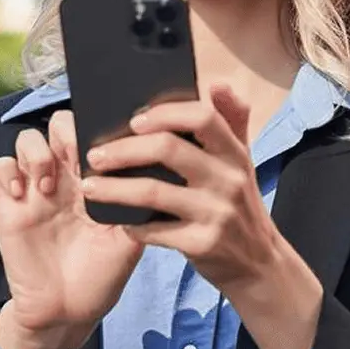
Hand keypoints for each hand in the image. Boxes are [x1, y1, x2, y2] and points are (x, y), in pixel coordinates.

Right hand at [0, 110, 144, 348]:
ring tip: (49, 187)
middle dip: (67, 132)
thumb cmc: (102, 273)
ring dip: (37, 153)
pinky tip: (23, 194)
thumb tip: (153, 168)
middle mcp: (66, 177)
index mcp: (97, 178)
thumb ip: (138, 203)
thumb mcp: (130, 237)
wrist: (70, 311)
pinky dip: (7, 171)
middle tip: (78, 161)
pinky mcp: (8, 205)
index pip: (95, 131)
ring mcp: (35, 189)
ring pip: (27, 139)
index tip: (110, 146)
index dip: (99, 128)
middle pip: (60, 124)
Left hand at [81, 86, 279, 292]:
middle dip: (124, 149)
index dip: (166, 113)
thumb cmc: (241, 205)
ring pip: (153, 191)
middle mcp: (228, 179)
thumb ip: (231, 122)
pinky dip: (132, 224)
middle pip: (168, 149)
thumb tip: (216, 84)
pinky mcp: (202, 244)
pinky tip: (118, 221)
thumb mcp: (243, 162)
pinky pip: (154, 230)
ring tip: (89, 187)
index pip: (203, 117)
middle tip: (96, 155)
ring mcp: (216, 213)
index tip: (135, 120)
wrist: (259, 263)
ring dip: (114, 188)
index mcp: (235, 153)